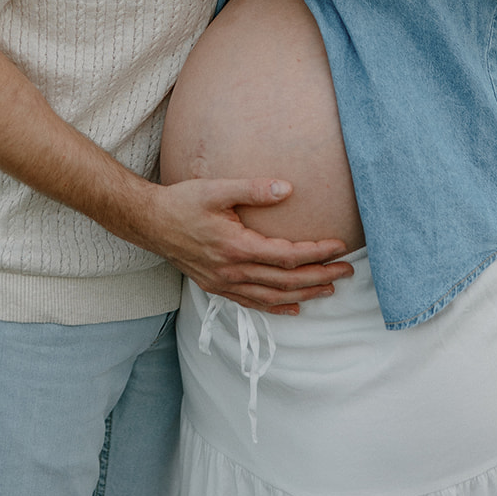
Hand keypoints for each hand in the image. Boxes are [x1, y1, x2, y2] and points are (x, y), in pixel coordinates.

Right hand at [139, 176, 352, 314]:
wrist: (150, 222)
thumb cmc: (183, 201)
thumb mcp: (218, 189)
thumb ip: (254, 189)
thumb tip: (288, 188)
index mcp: (236, 247)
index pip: (287, 255)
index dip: (317, 252)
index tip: (339, 246)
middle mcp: (232, 271)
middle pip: (286, 280)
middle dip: (319, 276)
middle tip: (347, 271)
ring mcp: (223, 283)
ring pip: (272, 297)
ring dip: (303, 294)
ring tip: (329, 289)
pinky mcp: (216, 287)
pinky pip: (252, 303)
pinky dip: (276, 307)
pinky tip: (293, 307)